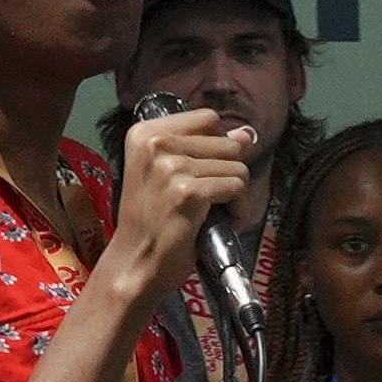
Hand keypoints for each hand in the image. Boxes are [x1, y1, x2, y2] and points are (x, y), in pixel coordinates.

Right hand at [98, 103, 254, 293]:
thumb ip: (204, 149)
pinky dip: (238, 209)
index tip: (205, 171)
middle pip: (226, 142)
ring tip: (213, 211)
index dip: (218, 145)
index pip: (207, 118)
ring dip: (234, 193)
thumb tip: (247, 135)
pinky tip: (220, 221)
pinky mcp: (188, 192)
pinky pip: (237, 188)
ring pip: (237, 166)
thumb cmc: (150, 222)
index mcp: (145, 132)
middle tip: (209, 198)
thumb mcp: (166, 174)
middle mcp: (156, 143)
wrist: (134, 263)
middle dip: (228, 172)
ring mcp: (172, 166)